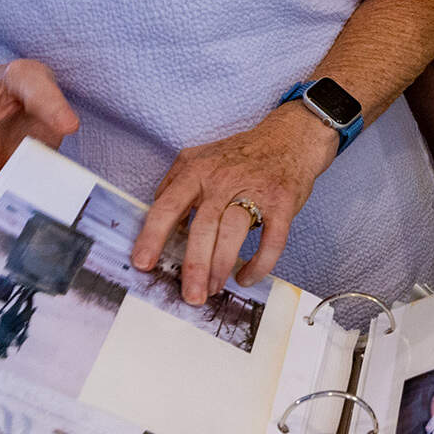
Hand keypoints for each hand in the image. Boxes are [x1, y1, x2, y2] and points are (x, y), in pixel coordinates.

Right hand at [0, 60, 78, 215]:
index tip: (6, 214)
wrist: (4, 93)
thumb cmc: (16, 86)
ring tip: (36, 232)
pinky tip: (36, 227)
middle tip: (28, 230)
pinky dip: (10, 222)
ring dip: (1, 226)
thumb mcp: (30, 77)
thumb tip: (69, 125)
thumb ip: (47, 97)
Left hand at [136, 103, 340, 303]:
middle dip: (194, 266)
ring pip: (232, 233)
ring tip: (214, 289)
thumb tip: (158, 214)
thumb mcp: (200, 157)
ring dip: (222, 266)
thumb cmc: (242, 153)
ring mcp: (254, 191)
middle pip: (202, 228)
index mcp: (197, 171)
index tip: (143, 263)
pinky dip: (260, 263)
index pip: (168, 206)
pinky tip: (247, 277)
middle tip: (190, 296)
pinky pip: (272, 239)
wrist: (290, 138)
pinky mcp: (282, 203)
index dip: (153, 237)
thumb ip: (174, 182)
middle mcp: (223, 180)